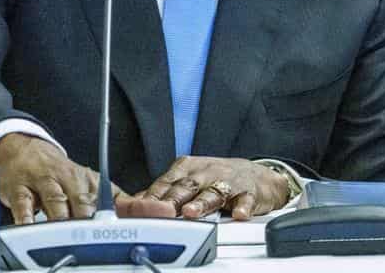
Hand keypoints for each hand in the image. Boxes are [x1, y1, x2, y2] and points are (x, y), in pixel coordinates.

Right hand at [0, 133, 121, 224]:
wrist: (25, 150)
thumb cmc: (59, 172)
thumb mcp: (86, 180)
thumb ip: (110, 198)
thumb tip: (134, 213)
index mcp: (87, 179)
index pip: (103, 199)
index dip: (108, 214)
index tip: (110, 227)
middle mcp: (68, 179)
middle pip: (82, 200)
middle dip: (86, 218)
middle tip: (88, 235)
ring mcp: (43, 182)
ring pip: (55, 200)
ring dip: (60, 217)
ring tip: (63, 233)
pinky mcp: (20, 189)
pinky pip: (24, 204)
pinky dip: (27, 216)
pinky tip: (29, 225)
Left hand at [121, 156, 288, 220]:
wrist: (257, 175)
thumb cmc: (216, 179)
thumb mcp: (186, 180)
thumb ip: (160, 192)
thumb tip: (127, 205)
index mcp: (186, 169)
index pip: (163, 184)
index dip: (149, 199)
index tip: (134, 211)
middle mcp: (205, 173)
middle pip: (185, 187)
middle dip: (170, 201)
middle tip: (158, 213)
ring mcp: (227, 182)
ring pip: (212, 193)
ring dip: (201, 203)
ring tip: (191, 213)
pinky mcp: (248, 193)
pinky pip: (245, 200)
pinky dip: (242, 207)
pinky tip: (239, 214)